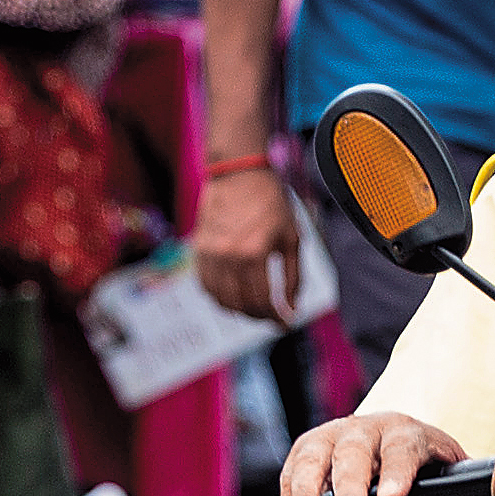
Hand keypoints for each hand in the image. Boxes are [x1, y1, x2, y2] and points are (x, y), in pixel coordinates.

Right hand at [192, 159, 301, 320]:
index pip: (263, 302)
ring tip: (255, 307)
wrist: (239, 173)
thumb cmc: (271, 203)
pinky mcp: (200, 249)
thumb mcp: (293, 238)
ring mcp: (210, 253)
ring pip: (221, 300)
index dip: (276, 318)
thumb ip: (294, 277)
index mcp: (255, 252)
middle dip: (260, 317)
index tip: (285, 323)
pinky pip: (205, 286)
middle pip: (241, 305)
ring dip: (239, 310)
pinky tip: (234, 294)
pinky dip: (219, 297)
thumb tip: (292, 308)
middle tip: (272, 316)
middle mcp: (229, 256)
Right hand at [282, 410, 457, 495]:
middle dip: (349, 486)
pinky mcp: (306, 453)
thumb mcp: (449, 481)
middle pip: (353, 453)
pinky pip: (293, 481)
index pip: (403, 448)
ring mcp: (331, 439)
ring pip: (312, 463)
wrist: (389, 445)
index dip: (397, 472)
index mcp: (407, 433)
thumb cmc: (421, 466)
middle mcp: (366, 430)